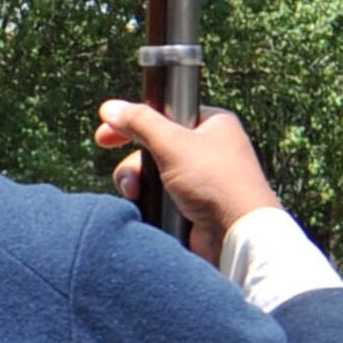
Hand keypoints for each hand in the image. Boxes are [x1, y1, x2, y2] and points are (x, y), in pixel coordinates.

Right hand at [96, 101, 280, 254]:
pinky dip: (149, 202)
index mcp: (211, 124)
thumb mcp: (173, 144)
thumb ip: (140, 122)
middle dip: (134, 164)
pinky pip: (160, 197)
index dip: (133, 123)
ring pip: (152, 174)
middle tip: (126, 180)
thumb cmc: (216, 183)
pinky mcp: (193, 206)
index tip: (104, 135)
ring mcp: (200, 179)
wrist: (238, 235)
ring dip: (138, 185)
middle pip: (152, 147)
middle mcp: (208, 149)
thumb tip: (110, 108)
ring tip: (137, 197)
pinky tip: (146, 210)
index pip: (163, 114)